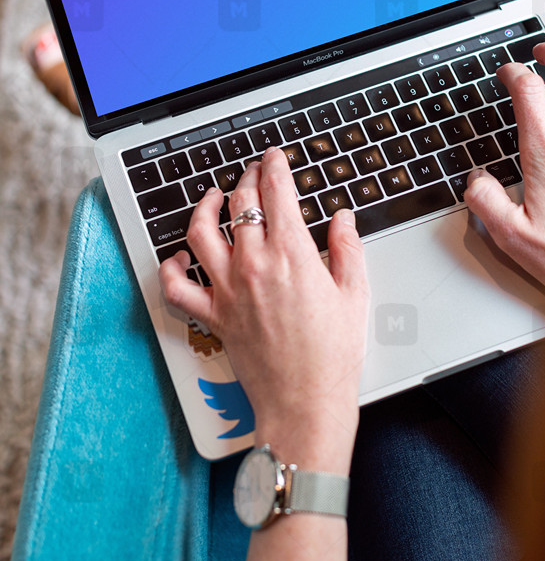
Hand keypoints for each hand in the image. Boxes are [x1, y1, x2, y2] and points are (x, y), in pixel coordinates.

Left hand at [159, 146, 368, 471]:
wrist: (306, 402)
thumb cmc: (334, 355)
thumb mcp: (355, 294)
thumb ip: (347, 249)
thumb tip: (342, 219)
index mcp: (293, 255)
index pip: (276, 193)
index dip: (274, 167)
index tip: (274, 157)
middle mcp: (254, 266)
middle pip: (240, 204)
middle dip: (247, 178)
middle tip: (254, 171)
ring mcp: (229, 290)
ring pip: (201, 233)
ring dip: (205, 207)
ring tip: (214, 197)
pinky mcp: (214, 316)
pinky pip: (178, 287)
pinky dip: (172, 268)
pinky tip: (181, 256)